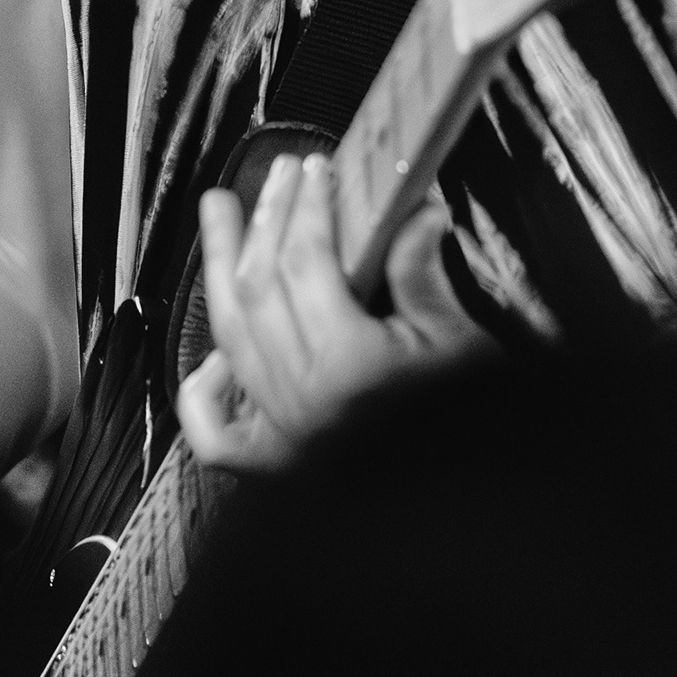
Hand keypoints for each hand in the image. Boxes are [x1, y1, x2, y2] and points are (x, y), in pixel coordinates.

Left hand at [174, 155, 488, 473]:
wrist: (469, 507)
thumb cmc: (471, 425)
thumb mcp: (459, 343)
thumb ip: (422, 276)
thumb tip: (415, 209)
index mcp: (349, 367)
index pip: (306, 262)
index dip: (307, 207)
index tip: (315, 169)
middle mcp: (302, 400)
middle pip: (258, 288)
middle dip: (264, 220)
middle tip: (276, 173)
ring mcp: (281, 434)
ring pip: (230, 336)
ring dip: (222, 268)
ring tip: (221, 215)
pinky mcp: (276, 467)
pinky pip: (218, 434)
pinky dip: (205, 393)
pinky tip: (214, 355)